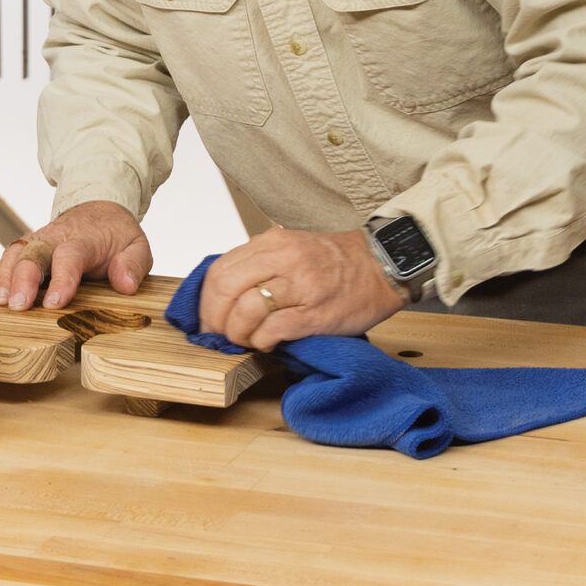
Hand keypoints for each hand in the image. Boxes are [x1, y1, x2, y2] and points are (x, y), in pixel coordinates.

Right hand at [0, 201, 151, 309]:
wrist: (99, 209)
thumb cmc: (116, 234)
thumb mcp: (137, 245)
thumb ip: (133, 264)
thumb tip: (125, 285)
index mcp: (84, 238)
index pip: (69, 256)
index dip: (61, 279)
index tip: (55, 304)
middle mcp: (55, 237)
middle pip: (33, 253)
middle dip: (23, 279)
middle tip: (17, 306)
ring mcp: (38, 241)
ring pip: (15, 254)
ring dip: (5, 278)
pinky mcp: (27, 248)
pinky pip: (9, 259)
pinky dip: (0, 277)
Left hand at [197, 227, 407, 350]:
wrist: (380, 267)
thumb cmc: (333, 262)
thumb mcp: (290, 247)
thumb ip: (258, 263)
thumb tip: (222, 294)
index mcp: (272, 242)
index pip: (220, 270)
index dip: (206, 300)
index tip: (207, 318)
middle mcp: (283, 259)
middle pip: (225, 289)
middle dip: (215, 319)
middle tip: (219, 335)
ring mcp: (300, 286)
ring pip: (245, 310)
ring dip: (237, 333)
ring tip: (246, 340)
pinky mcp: (315, 314)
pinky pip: (273, 330)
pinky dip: (262, 342)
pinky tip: (267, 343)